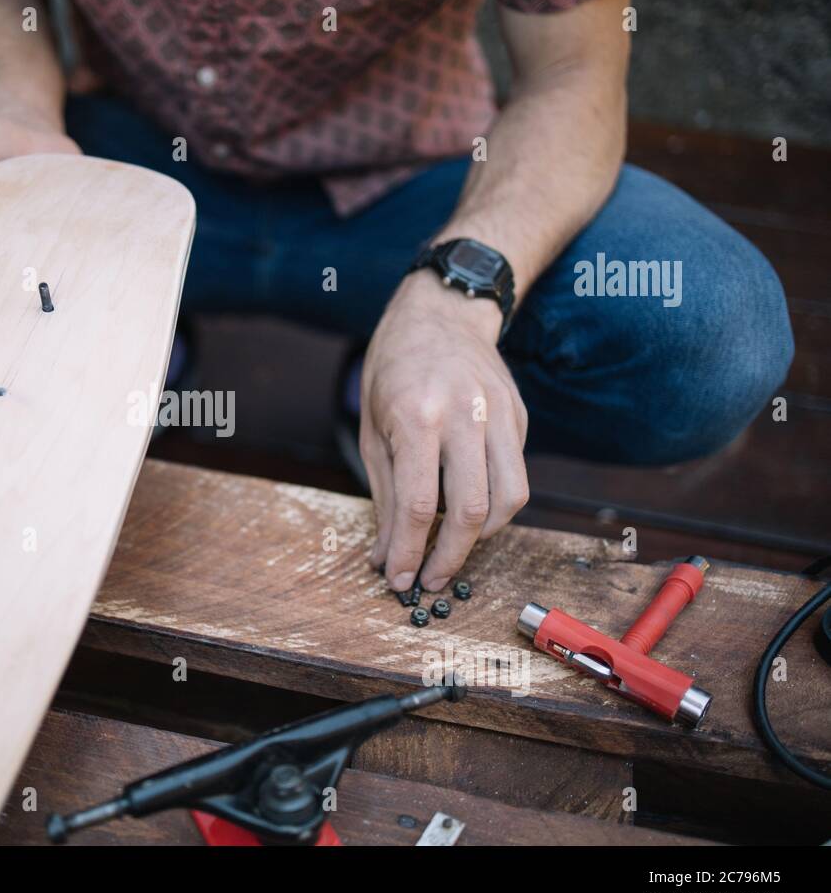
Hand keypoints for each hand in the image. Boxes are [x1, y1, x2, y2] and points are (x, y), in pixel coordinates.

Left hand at [360, 271, 529, 592]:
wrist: (442, 312)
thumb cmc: (395, 371)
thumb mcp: (371, 429)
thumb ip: (383, 496)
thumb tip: (385, 557)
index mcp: (416, 415)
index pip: (418, 504)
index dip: (409, 552)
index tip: (401, 581)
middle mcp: (465, 414)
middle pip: (471, 509)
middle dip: (450, 558)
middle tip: (431, 580)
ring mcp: (500, 414)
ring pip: (510, 499)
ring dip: (482, 537)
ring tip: (452, 546)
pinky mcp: (521, 417)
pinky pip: (515, 475)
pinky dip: (494, 505)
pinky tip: (468, 506)